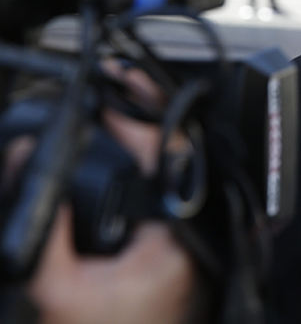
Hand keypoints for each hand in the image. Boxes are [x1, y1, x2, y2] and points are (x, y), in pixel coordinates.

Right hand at [22, 61, 204, 323]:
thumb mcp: (56, 291)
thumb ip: (45, 231)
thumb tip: (34, 168)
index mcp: (177, 238)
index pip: (171, 156)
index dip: (139, 119)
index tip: (109, 97)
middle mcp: (195, 232)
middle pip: (180, 152)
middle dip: (149, 110)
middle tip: (118, 80)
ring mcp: (192, 236)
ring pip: (179, 167)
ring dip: (152, 131)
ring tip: (122, 100)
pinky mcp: (181, 241)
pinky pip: (171, 187)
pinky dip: (152, 158)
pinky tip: (130, 140)